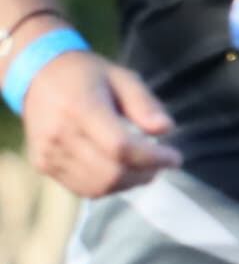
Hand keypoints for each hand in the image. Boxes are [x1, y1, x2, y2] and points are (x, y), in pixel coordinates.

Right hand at [17, 48, 180, 196]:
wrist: (37, 75)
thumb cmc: (86, 75)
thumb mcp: (122, 77)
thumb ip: (144, 103)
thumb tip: (165, 129)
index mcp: (80, 108)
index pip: (120, 147)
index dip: (153, 158)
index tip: (174, 157)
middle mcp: (60, 135)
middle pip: (111, 173)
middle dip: (145, 173)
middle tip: (161, 163)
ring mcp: (48, 153)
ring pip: (98, 187)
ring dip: (129, 183)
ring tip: (144, 168)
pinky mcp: (43, 164)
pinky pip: (82, 188)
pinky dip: (108, 187)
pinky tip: (120, 172)